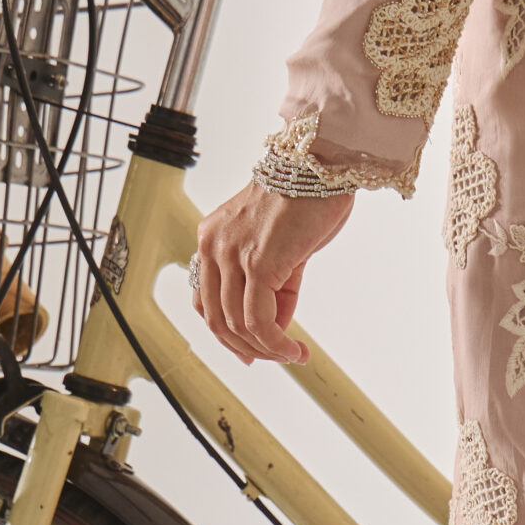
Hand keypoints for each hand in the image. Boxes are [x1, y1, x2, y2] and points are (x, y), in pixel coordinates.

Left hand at [193, 186, 353, 366]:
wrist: (321, 166)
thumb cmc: (304, 199)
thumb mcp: (278, 247)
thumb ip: (271, 285)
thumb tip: (277, 325)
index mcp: (211, 238)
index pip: (204, 300)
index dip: (224, 334)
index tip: (250, 352)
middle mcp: (213, 245)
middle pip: (216, 319)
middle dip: (247, 348)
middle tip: (276, 357)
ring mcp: (232, 254)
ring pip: (238, 324)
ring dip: (267, 350)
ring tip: (292, 354)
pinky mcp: (258, 262)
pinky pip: (259, 320)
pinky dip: (276, 344)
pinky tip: (295, 350)